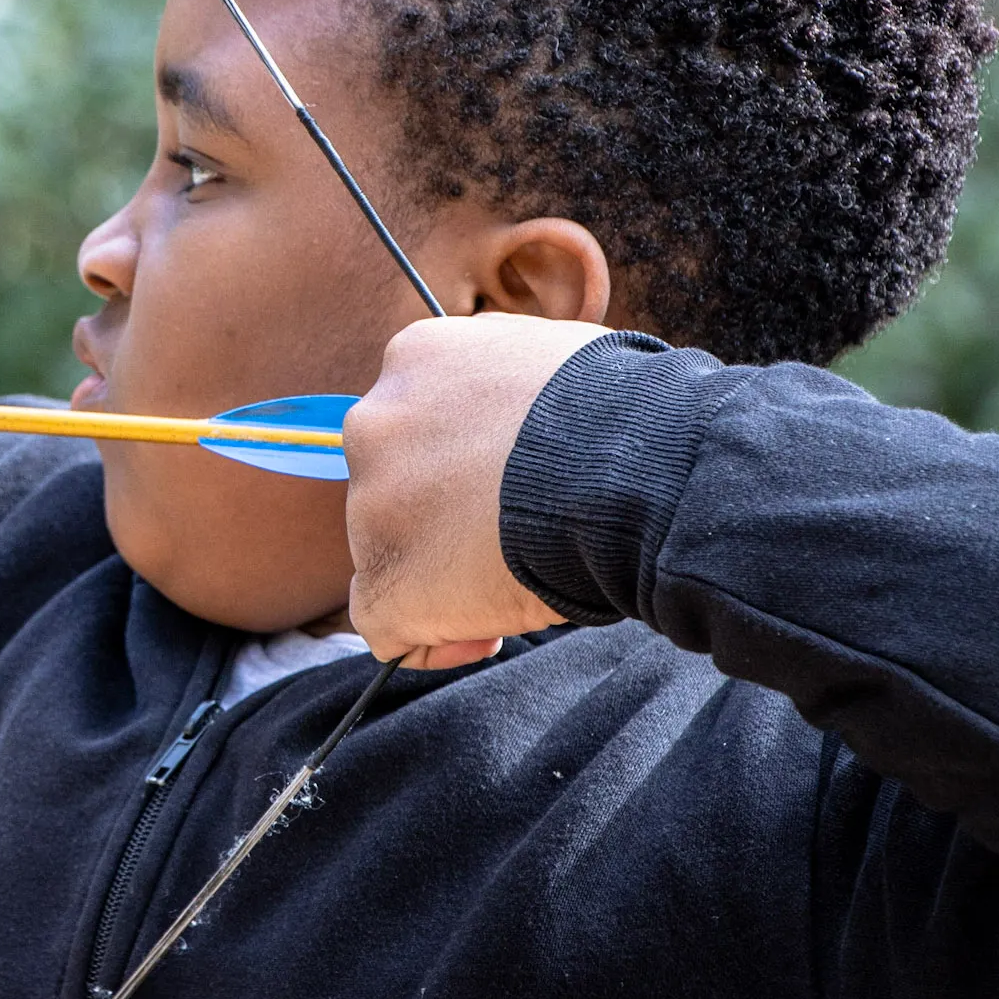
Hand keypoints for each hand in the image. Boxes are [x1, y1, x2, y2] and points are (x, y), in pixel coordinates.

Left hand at [342, 314, 608, 669]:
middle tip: (518, 536)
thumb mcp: (553, 360)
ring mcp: (371, 503)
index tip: (506, 490)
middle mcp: (376, 422)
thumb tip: (536, 424)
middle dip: (447, 514)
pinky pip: (385, 626)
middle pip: (396, 485)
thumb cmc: (625, 413)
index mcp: (416, 359)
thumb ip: (514, 391)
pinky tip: (485, 637)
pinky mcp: (386, 580)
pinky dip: (429, 640)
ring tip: (520, 577)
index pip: (418, 422)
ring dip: (444, 572)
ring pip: (391, 552)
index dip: (461, 465)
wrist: (628, 467)